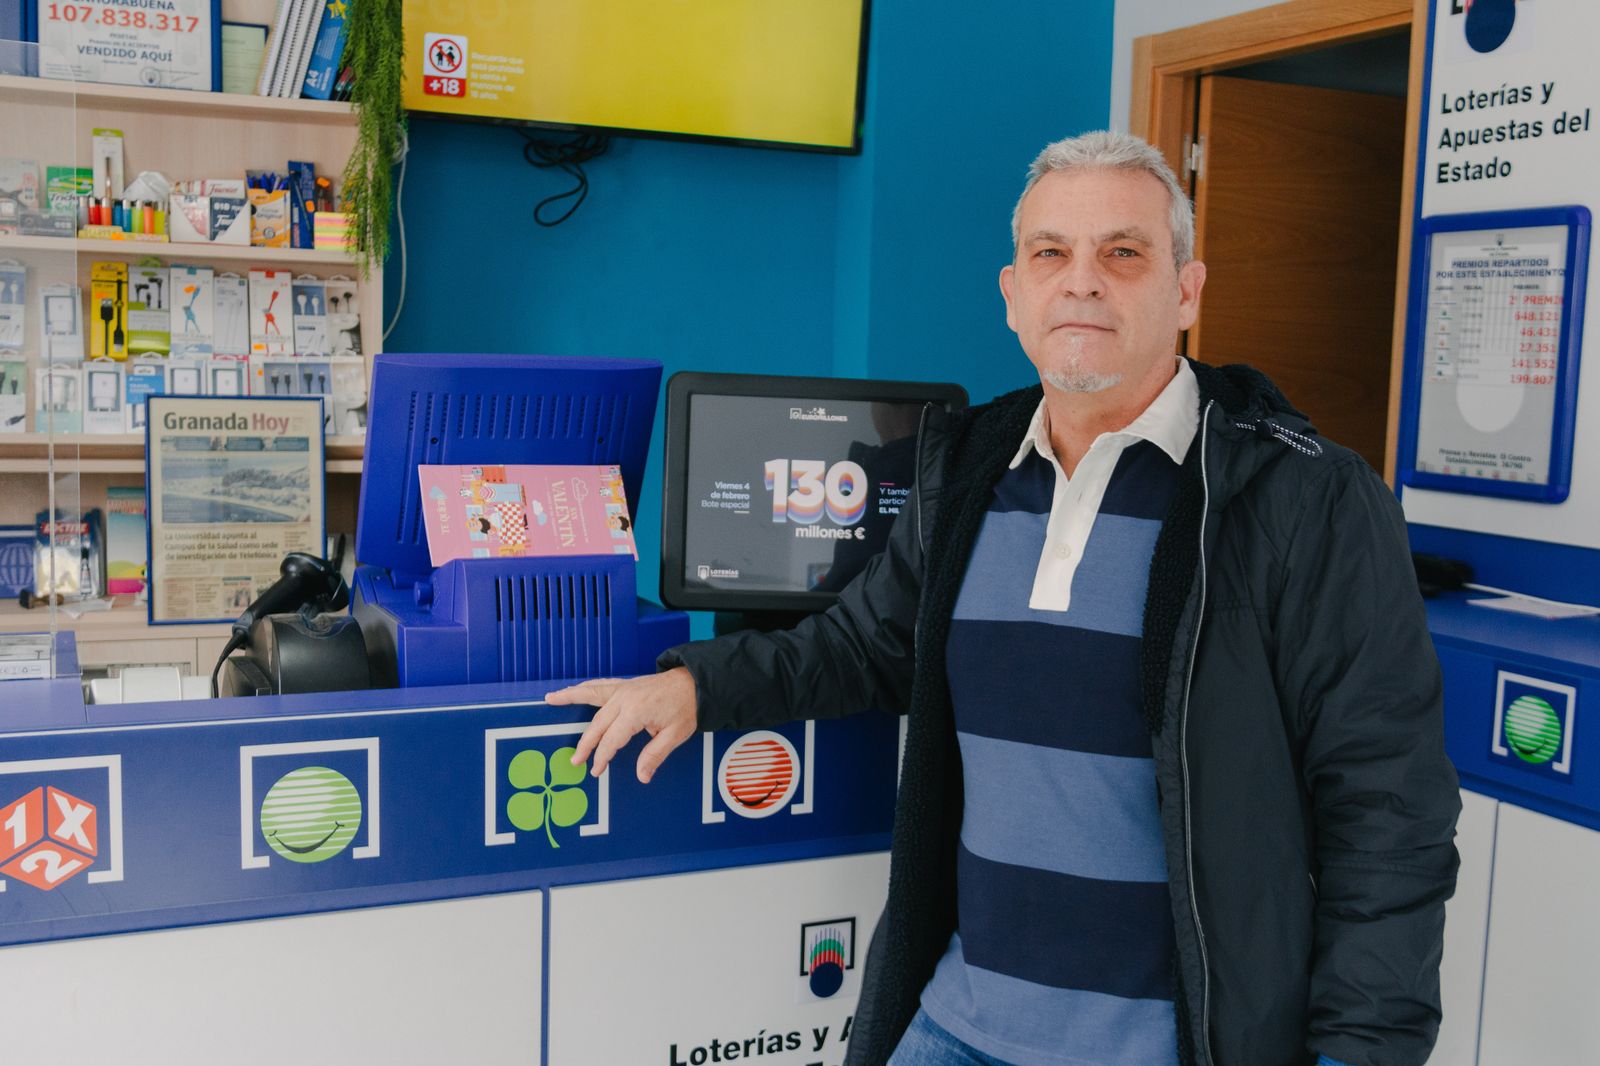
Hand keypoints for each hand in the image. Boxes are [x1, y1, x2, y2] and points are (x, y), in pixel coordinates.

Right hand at [547, 668, 698, 783]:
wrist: (695, 682)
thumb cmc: (687, 707)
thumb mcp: (675, 735)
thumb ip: (654, 755)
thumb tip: (642, 776)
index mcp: (636, 711)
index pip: (612, 740)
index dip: (602, 757)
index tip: (596, 771)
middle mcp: (625, 698)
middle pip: (598, 724)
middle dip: (585, 743)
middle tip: (575, 760)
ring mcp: (623, 689)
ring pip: (590, 695)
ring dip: (570, 697)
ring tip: (550, 700)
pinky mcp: (625, 684)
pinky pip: (599, 685)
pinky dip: (584, 688)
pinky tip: (573, 690)